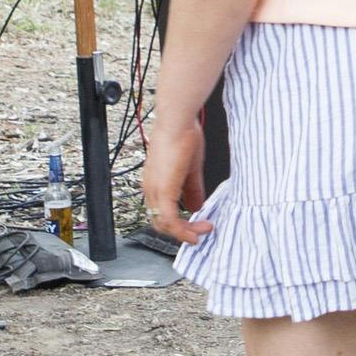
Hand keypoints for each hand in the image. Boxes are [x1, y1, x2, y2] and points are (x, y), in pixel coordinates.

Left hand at [141, 109, 211, 243]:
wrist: (178, 121)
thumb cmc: (182, 134)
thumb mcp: (190, 168)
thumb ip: (192, 189)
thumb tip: (196, 206)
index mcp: (155, 182)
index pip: (161, 212)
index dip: (178, 223)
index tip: (197, 224)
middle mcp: (151, 188)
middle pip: (161, 222)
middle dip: (183, 231)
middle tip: (201, 230)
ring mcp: (155, 190)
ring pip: (165, 224)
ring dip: (185, 232)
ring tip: (204, 230)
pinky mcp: (164, 190)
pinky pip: (170, 220)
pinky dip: (182, 231)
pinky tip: (195, 233)